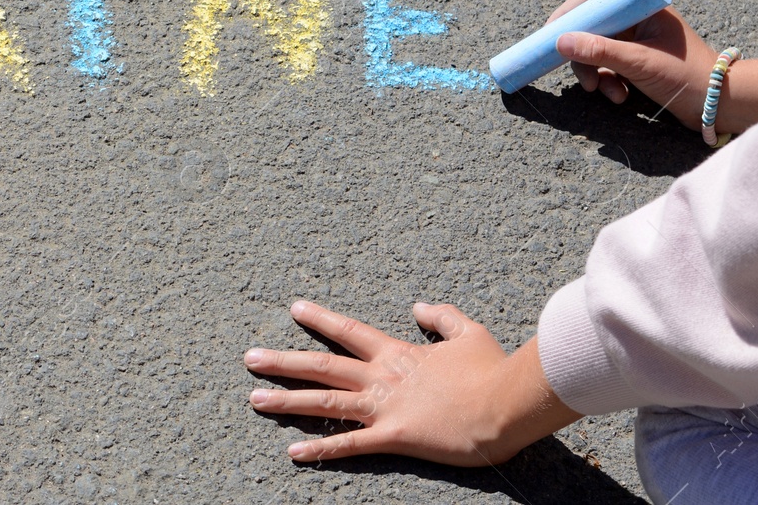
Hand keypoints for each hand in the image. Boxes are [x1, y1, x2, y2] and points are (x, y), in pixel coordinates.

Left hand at [244, 301, 578, 465]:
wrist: (508, 401)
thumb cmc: (492, 370)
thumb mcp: (467, 333)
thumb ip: (441, 316)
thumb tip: (418, 306)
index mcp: (397, 353)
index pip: (349, 331)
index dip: (320, 320)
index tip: (294, 308)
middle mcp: (382, 376)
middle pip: (323, 365)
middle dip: (283, 362)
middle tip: (249, 358)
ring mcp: (384, 406)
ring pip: (325, 400)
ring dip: (287, 400)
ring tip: (253, 399)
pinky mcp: (395, 435)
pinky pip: (350, 444)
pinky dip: (320, 448)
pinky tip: (293, 452)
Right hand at [548, 0, 716, 129]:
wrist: (720, 105)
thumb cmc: (687, 77)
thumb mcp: (639, 63)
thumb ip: (599, 52)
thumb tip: (559, 42)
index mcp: (642, 9)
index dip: (568, 15)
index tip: (550, 36)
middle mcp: (638, 21)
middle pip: (591, 28)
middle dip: (583, 54)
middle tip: (580, 77)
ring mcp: (637, 41)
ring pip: (596, 50)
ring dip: (595, 73)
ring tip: (605, 93)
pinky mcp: (637, 62)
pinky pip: (608, 66)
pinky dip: (607, 81)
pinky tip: (619, 96)